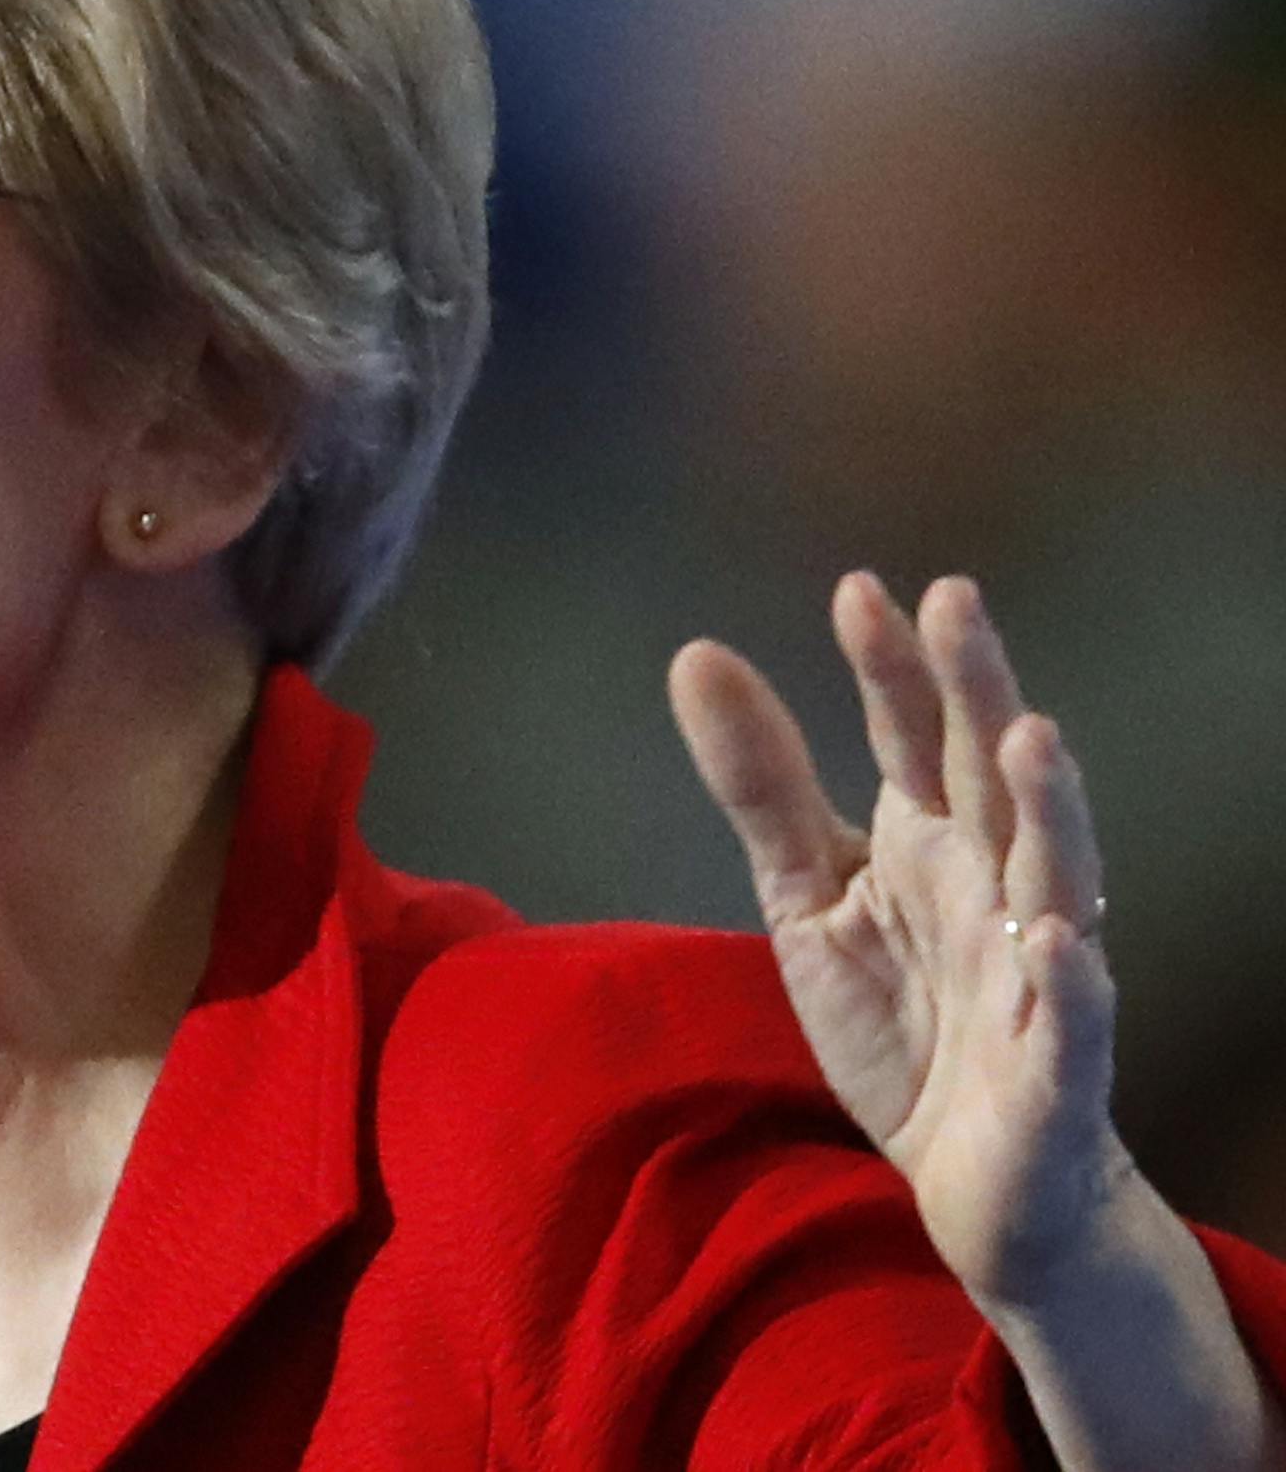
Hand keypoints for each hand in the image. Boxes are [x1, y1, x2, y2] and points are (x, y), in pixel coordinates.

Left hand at [667, 573, 1117, 1307]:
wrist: (971, 1179)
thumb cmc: (900, 1018)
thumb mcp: (807, 893)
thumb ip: (762, 782)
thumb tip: (695, 654)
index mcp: (931, 839)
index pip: (912, 735)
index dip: (891, 667)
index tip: (858, 590)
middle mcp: (993, 886)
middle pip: (990, 777)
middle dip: (979, 692)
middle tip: (955, 602)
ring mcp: (1033, 973)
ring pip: (1055, 877)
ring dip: (1048, 810)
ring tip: (1029, 736)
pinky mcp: (1056, 1069)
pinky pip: (1073, 1020)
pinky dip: (1070, 981)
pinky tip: (1055, 938)